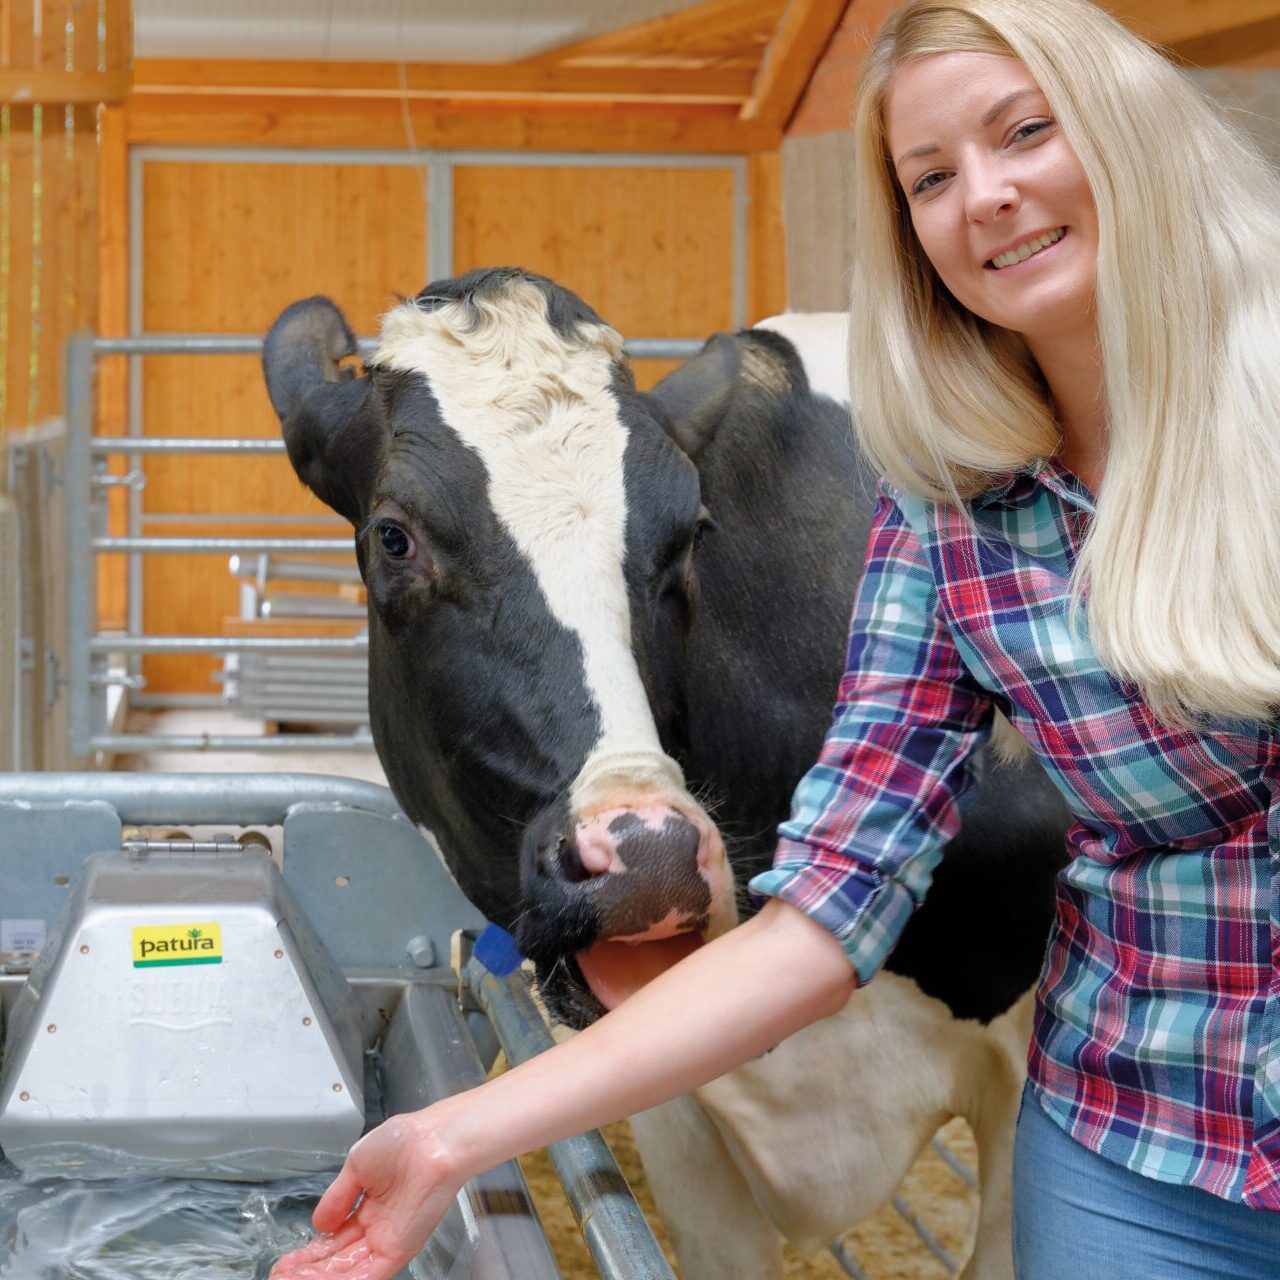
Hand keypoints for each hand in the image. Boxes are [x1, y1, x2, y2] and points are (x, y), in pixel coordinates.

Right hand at [268, 1110, 462, 1278]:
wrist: (432, 1141)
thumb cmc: (402, 1142)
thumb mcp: (358, 1165)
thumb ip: (337, 1198)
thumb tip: (318, 1225)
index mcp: (368, 1206)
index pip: (333, 1238)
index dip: (309, 1253)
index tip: (285, 1264)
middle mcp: (377, 1228)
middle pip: (336, 1260)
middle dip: (308, 1272)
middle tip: (280, 1278)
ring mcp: (387, 1241)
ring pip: (347, 1272)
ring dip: (318, 1279)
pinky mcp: (399, 1251)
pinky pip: (368, 1275)